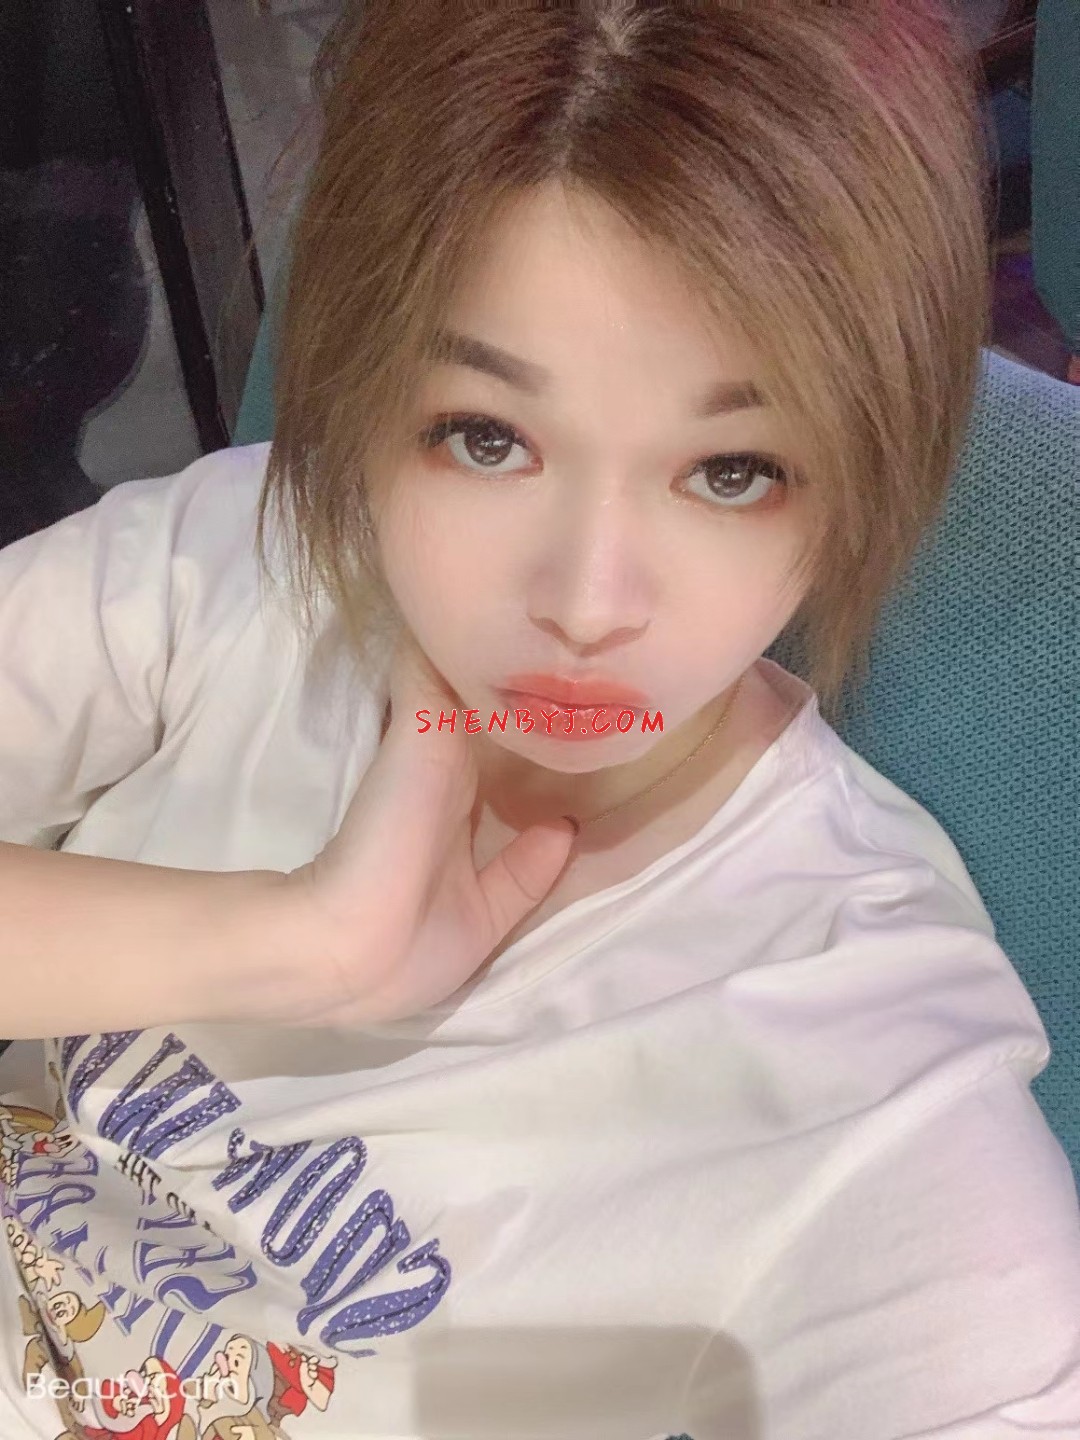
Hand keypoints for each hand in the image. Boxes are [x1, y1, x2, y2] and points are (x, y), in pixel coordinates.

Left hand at [275, 627, 576, 1024]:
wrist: (354, 942)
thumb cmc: (387, 829)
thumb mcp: (418, 735)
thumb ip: (435, 678)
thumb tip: (448, 608)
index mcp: (436, 754)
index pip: (481, 702)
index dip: (515, 673)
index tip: (559, 639)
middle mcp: (456, 799)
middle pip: (508, 753)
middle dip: (546, 724)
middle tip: (607, 687)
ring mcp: (473, 856)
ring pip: (526, 810)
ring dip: (559, 788)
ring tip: (611, 747)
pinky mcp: (491, 907)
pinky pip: (532, 873)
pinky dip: (555, 852)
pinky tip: (580, 828)